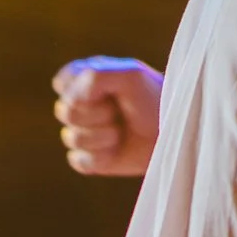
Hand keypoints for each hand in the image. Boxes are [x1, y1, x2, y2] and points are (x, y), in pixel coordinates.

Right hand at [51, 55, 161, 176]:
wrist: (174, 131)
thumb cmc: (154, 98)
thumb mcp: (130, 75)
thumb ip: (95, 77)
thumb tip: (70, 100)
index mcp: (86, 79)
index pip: (63, 84)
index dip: (81, 91)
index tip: (108, 90)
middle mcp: (82, 105)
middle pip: (65, 112)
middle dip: (96, 114)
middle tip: (119, 111)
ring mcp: (85, 133)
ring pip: (72, 138)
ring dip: (102, 137)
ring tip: (122, 132)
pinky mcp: (91, 159)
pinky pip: (79, 161)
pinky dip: (100, 158)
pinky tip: (116, 151)